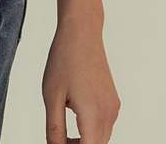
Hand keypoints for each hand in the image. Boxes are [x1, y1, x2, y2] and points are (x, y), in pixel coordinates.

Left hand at [41, 19, 120, 142]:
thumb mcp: (51, 96)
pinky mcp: (113, 100)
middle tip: (58, 140)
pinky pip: (104, 125)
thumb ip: (54, 129)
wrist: (82, 33)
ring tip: (64, 131)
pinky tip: (74, 114)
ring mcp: (113, 107)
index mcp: (93, 115)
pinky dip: (91, 129)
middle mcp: (108, 113)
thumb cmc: (64, 60)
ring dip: (85, 141)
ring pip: (101, 138)